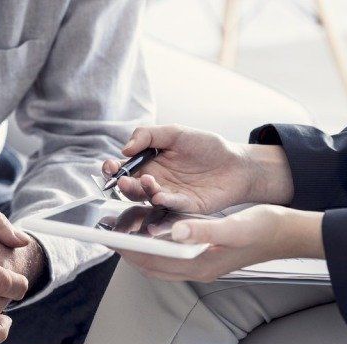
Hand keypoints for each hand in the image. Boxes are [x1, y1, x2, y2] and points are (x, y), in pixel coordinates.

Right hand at [102, 125, 293, 212]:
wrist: (237, 163)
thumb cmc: (206, 147)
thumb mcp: (175, 132)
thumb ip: (148, 136)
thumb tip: (125, 149)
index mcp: (149, 164)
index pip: (124, 169)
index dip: (113, 169)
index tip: (110, 166)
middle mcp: (155, 182)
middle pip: (131, 187)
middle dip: (124, 185)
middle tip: (124, 181)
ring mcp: (168, 196)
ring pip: (147, 198)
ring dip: (143, 192)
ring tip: (147, 182)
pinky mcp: (185, 207)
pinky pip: (171, 206)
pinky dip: (164, 201)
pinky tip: (161, 196)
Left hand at [117, 205, 324, 282]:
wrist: (286, 233)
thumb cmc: (263, 229)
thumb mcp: (233, 226)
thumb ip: (203, 230)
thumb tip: (176, 231)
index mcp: (200, 264)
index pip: (154, 263)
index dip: (130, 252)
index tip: (111, 240)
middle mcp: (197, 268)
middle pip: (153, 266)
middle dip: (129, 253)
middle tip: (110, 235)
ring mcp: (201, 264)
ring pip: (160, 263)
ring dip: (140, 251)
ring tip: (123, 233)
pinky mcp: (204, 256)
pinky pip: (171, 256)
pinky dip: (156, 247)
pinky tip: (151, 231)